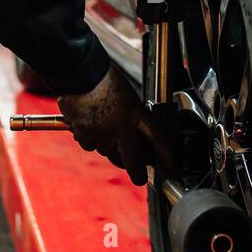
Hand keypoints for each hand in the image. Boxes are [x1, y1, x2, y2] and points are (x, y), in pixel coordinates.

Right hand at [58, 67, 169, 185]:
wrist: (80, 72)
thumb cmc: (103, 79)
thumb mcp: (127, 96)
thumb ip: (131, 115)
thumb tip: (131, 135)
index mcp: (136, 111)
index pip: (157, 137)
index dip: (167, 154)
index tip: (171, 165)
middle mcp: (122, 125)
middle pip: (133, 159)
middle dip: (137, 173)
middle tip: (139, 178)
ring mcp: (103, 131)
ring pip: (106, 151)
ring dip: (105, 146)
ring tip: (100, 126)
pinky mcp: (85, 134)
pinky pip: (88, 144)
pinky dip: (88, 139)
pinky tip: (86, 124)